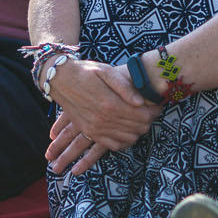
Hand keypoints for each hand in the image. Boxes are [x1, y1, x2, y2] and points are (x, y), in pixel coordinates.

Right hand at [44, 59, 158, 171]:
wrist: (60, 80)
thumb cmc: (86, 72)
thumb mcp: (105, 71)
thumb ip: (124, 86)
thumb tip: (140, 102)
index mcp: (109, 104)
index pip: (142, 116)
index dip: (153, 112)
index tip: (157, 105)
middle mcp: (103, 120)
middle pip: (138, 128)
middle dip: (148, 120)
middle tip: (151, 110)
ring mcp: (96, 129)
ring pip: (128, 138)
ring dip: (138, 130)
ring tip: (140, 118)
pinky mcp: (90, 133)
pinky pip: (113, 146)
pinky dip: (124, 141)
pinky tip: (127, 130)